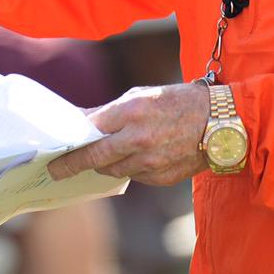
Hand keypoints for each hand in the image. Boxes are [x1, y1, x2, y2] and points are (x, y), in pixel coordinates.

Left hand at [47, 82, 209, 185]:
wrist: (219, 121)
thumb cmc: (178, 101)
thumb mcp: (142, 95)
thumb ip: (111, 111)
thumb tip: (82, 121)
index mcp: (132, 111)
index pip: (90, 131)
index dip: (71, 142)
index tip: (55, 151)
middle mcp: (138, 139)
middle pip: (95, 157)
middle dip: (73, 164)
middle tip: (57, 171)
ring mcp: (150, 162)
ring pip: (113, 170)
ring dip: (106, 163)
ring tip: (104, 155)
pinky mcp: (160, 178)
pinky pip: (134, 176)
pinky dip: (130, 167)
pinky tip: (136, 156)